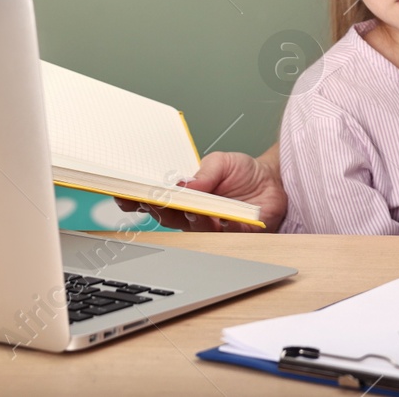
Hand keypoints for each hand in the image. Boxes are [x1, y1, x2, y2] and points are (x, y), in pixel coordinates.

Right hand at [113, 150, 287, 232]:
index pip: (155, 200)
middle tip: (155, 200)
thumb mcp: (222, 161)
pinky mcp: (232, 236)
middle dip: (159, 209)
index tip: (124, 193)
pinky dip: (219, 227)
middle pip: (167, 217)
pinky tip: (220, 217)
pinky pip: (221, 237)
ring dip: (189, 218)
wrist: (275, 181)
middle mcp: (193, 215)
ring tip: (192, 207)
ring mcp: (210, 228)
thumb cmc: (244, 171)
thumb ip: (205, 172)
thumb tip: (184, 184)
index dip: (137, 199)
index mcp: (185, 196)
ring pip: (191, 229)